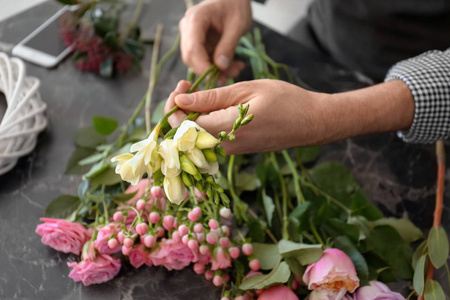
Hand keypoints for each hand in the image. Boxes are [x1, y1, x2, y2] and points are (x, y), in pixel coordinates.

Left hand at [164, 79, 414, 153]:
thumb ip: (211, 98)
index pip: (183, 128)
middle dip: (180, 110)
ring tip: (200, 92)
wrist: (312, 122)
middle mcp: (225, 146)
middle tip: (188, 86)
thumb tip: (181, 100)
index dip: (174, 108)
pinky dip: (205, 122)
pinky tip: (213, 106)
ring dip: (192, 115)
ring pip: (198, 137)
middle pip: (186, 134)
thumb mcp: (246, 90)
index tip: (181, 86)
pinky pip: (211, 138)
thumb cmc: (285, 101)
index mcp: (226, 130)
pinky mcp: (238, 150)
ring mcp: (232, 151)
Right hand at [179, 0, 251, 75]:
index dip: (202, 66)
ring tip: (235, 70)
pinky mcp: (197, 43)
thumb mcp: (238, 25)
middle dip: (208, 71)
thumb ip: (228, 46)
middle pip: (190, 57)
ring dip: (215, 71)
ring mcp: (191, 36)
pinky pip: (203, 59)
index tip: (217, 77)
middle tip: (229, 76)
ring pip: (196, 61)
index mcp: (196, 19)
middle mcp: (188, 27)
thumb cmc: (236, 5)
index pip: (192, 48)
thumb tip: (220, 67)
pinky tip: (232, 66)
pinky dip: (217, 66)